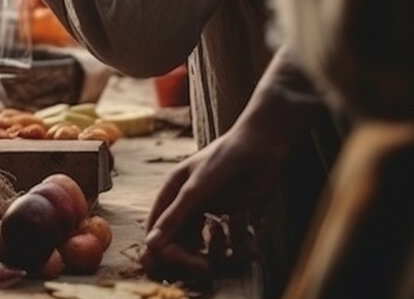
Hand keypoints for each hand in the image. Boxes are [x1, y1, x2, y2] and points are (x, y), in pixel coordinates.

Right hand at [139, 116, 292, 280]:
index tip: (184, 263)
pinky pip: (225, 240)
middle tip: (205, 268)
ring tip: (226, 253)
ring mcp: (207, 209)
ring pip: (200, 244)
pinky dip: (233, 247)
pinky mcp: (229, 214)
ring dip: (211, 253)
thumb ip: (175, 217)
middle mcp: (186, 203)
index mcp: (171, 193)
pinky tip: (245, 247)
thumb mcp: (196, 189)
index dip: (165, 251)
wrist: (262, 145)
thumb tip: (151, 244)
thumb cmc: (225, 158)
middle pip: (176, 241)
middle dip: (188, 257)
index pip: (157, 231)